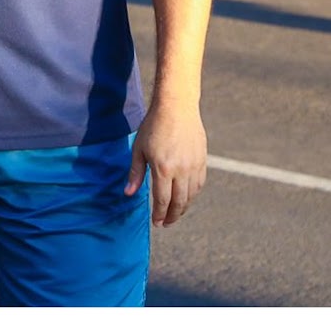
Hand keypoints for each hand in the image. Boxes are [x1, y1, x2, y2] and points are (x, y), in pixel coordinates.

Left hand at [128, 95, 206, 226]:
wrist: (177, 107)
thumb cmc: (153, 126)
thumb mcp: (139, 149)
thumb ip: (135, 173)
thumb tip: (129, 193)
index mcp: (163, 169)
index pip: (162, 200)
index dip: (159, 214)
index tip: (156, 222)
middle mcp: (181, 170)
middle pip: (179, 202)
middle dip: (172, 216)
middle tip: (165, 223)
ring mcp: (194, 166)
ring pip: (191, 195)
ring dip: (183, 207)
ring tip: (175, 213)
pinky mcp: (202, 160)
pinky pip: (199, 183)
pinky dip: (193, 194)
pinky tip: (186, 197)